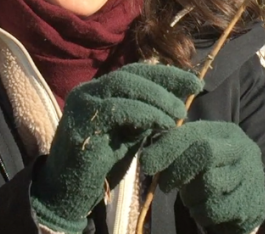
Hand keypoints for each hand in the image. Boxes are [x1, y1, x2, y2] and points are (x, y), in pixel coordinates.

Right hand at [30, 63, 202, 233]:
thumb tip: (177, 99)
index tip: (194, 82)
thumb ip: (146, 115)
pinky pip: (118, 109)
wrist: (69, 193)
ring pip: (125, 85)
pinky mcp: (81, 123)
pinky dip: (145, 114)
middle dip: (166, 81)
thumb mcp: (129, 133)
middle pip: (131, 74)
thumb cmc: (102, 163)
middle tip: (192, 94)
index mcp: (99, 91)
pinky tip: (162, 125)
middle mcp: (87, 91)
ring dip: (158, 99)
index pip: (135, 72)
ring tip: (179, 115)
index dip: (166, 74)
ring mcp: (81, 105)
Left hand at [141, 121, 264, 233]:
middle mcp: (242, 148)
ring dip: (190, 196)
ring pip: (210, 183)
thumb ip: (177, 149)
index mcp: (225, 132)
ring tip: (190, 198)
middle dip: (178, 170)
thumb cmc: (215, 171)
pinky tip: (201, 210)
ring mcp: (250, 175)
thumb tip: (147, 158)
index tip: (146, 165)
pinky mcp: (251, 202)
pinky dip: (200, 213)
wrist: (248, 197)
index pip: (192, 132)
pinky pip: (216, 209)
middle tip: (165, 185)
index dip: (166, 148)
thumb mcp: (198, 154)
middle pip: (206, 151)